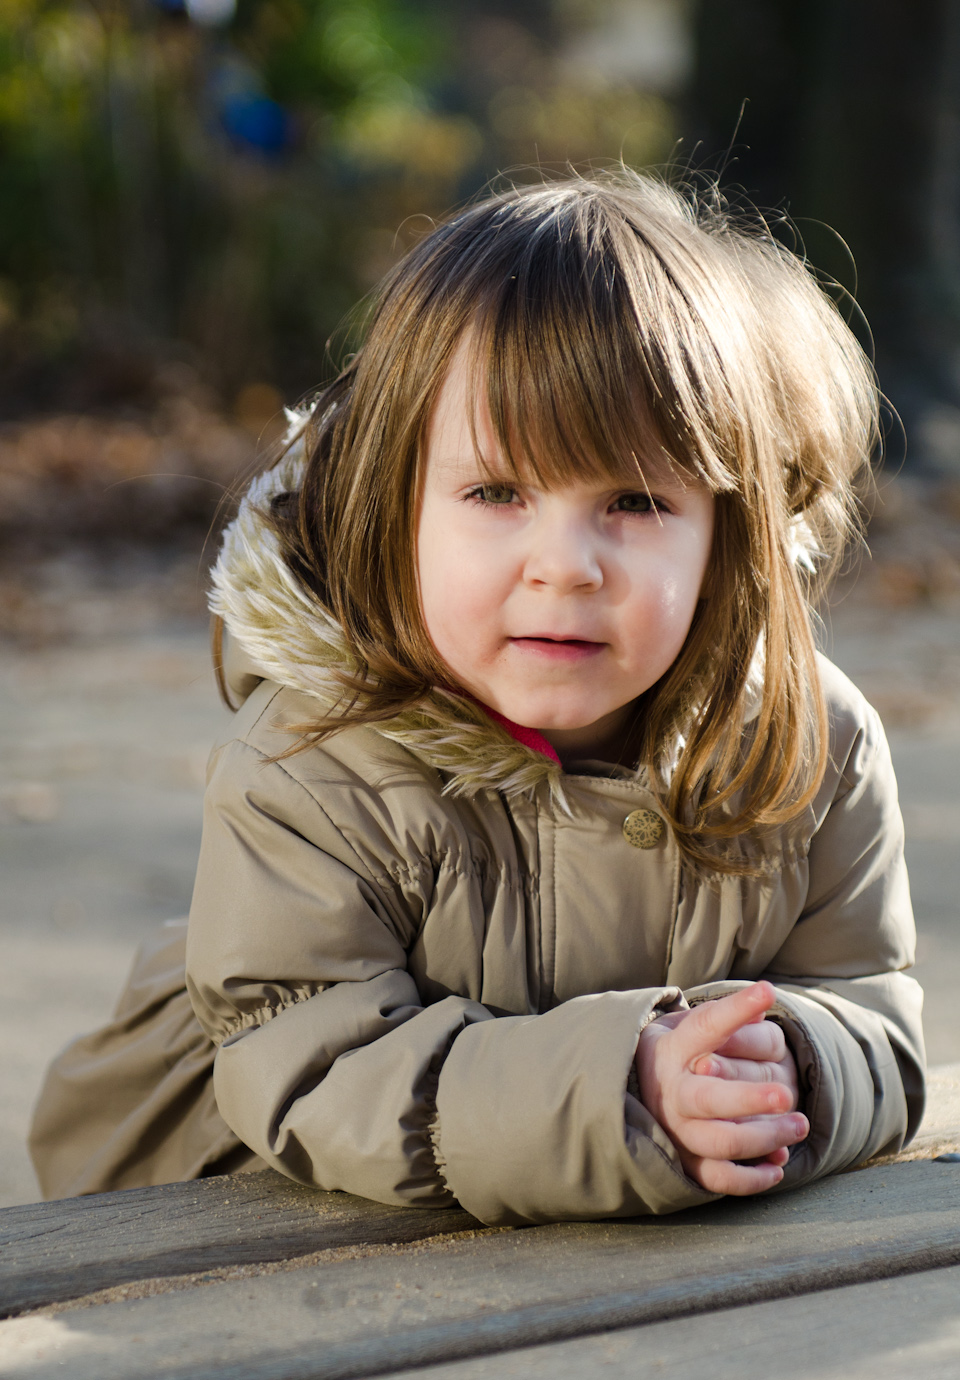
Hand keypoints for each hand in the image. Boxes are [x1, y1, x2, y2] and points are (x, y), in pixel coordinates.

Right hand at [635, 982, 806, 1195]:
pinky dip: (752, 1179)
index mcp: (673, 1048)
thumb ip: (727, 1016)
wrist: (638, 1089)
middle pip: (708, 1099)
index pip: (705, 1026)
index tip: (767, 991)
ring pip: (722, 1142)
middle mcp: (671, 1091)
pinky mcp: (687, 1162)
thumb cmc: (678, 1052)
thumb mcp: (690, 1025)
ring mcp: (677, 1130)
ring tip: (799, 1125)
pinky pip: (720, 1178)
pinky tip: (779, 1165)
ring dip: (765, 1137)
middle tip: (787, 1095)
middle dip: (748, 1099)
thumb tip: (764, 999)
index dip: (735, 1010)